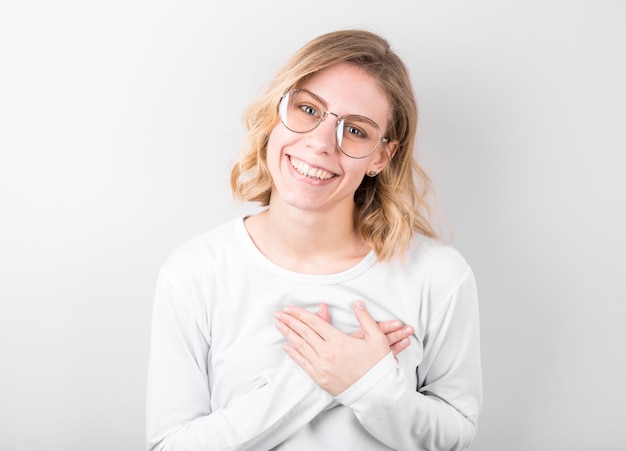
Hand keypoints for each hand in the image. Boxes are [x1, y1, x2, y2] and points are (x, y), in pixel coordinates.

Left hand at [274, 301, 393, 395]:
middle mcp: (327, 353)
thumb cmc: (378, 366)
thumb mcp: (377, 338)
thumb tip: (357, 303)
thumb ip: (365, 318)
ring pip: (301, 347)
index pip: (314, 322)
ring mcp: (322, 367)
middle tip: (278, 314)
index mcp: (338, 341)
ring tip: (278, 325)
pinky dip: (294, 354)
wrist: (378, 392)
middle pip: (304, 333)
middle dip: (289, 321)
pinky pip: (303, 364)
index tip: (289, 308)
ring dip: (288, 334)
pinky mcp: (321, 379)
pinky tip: (287, 347)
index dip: (300, 314)